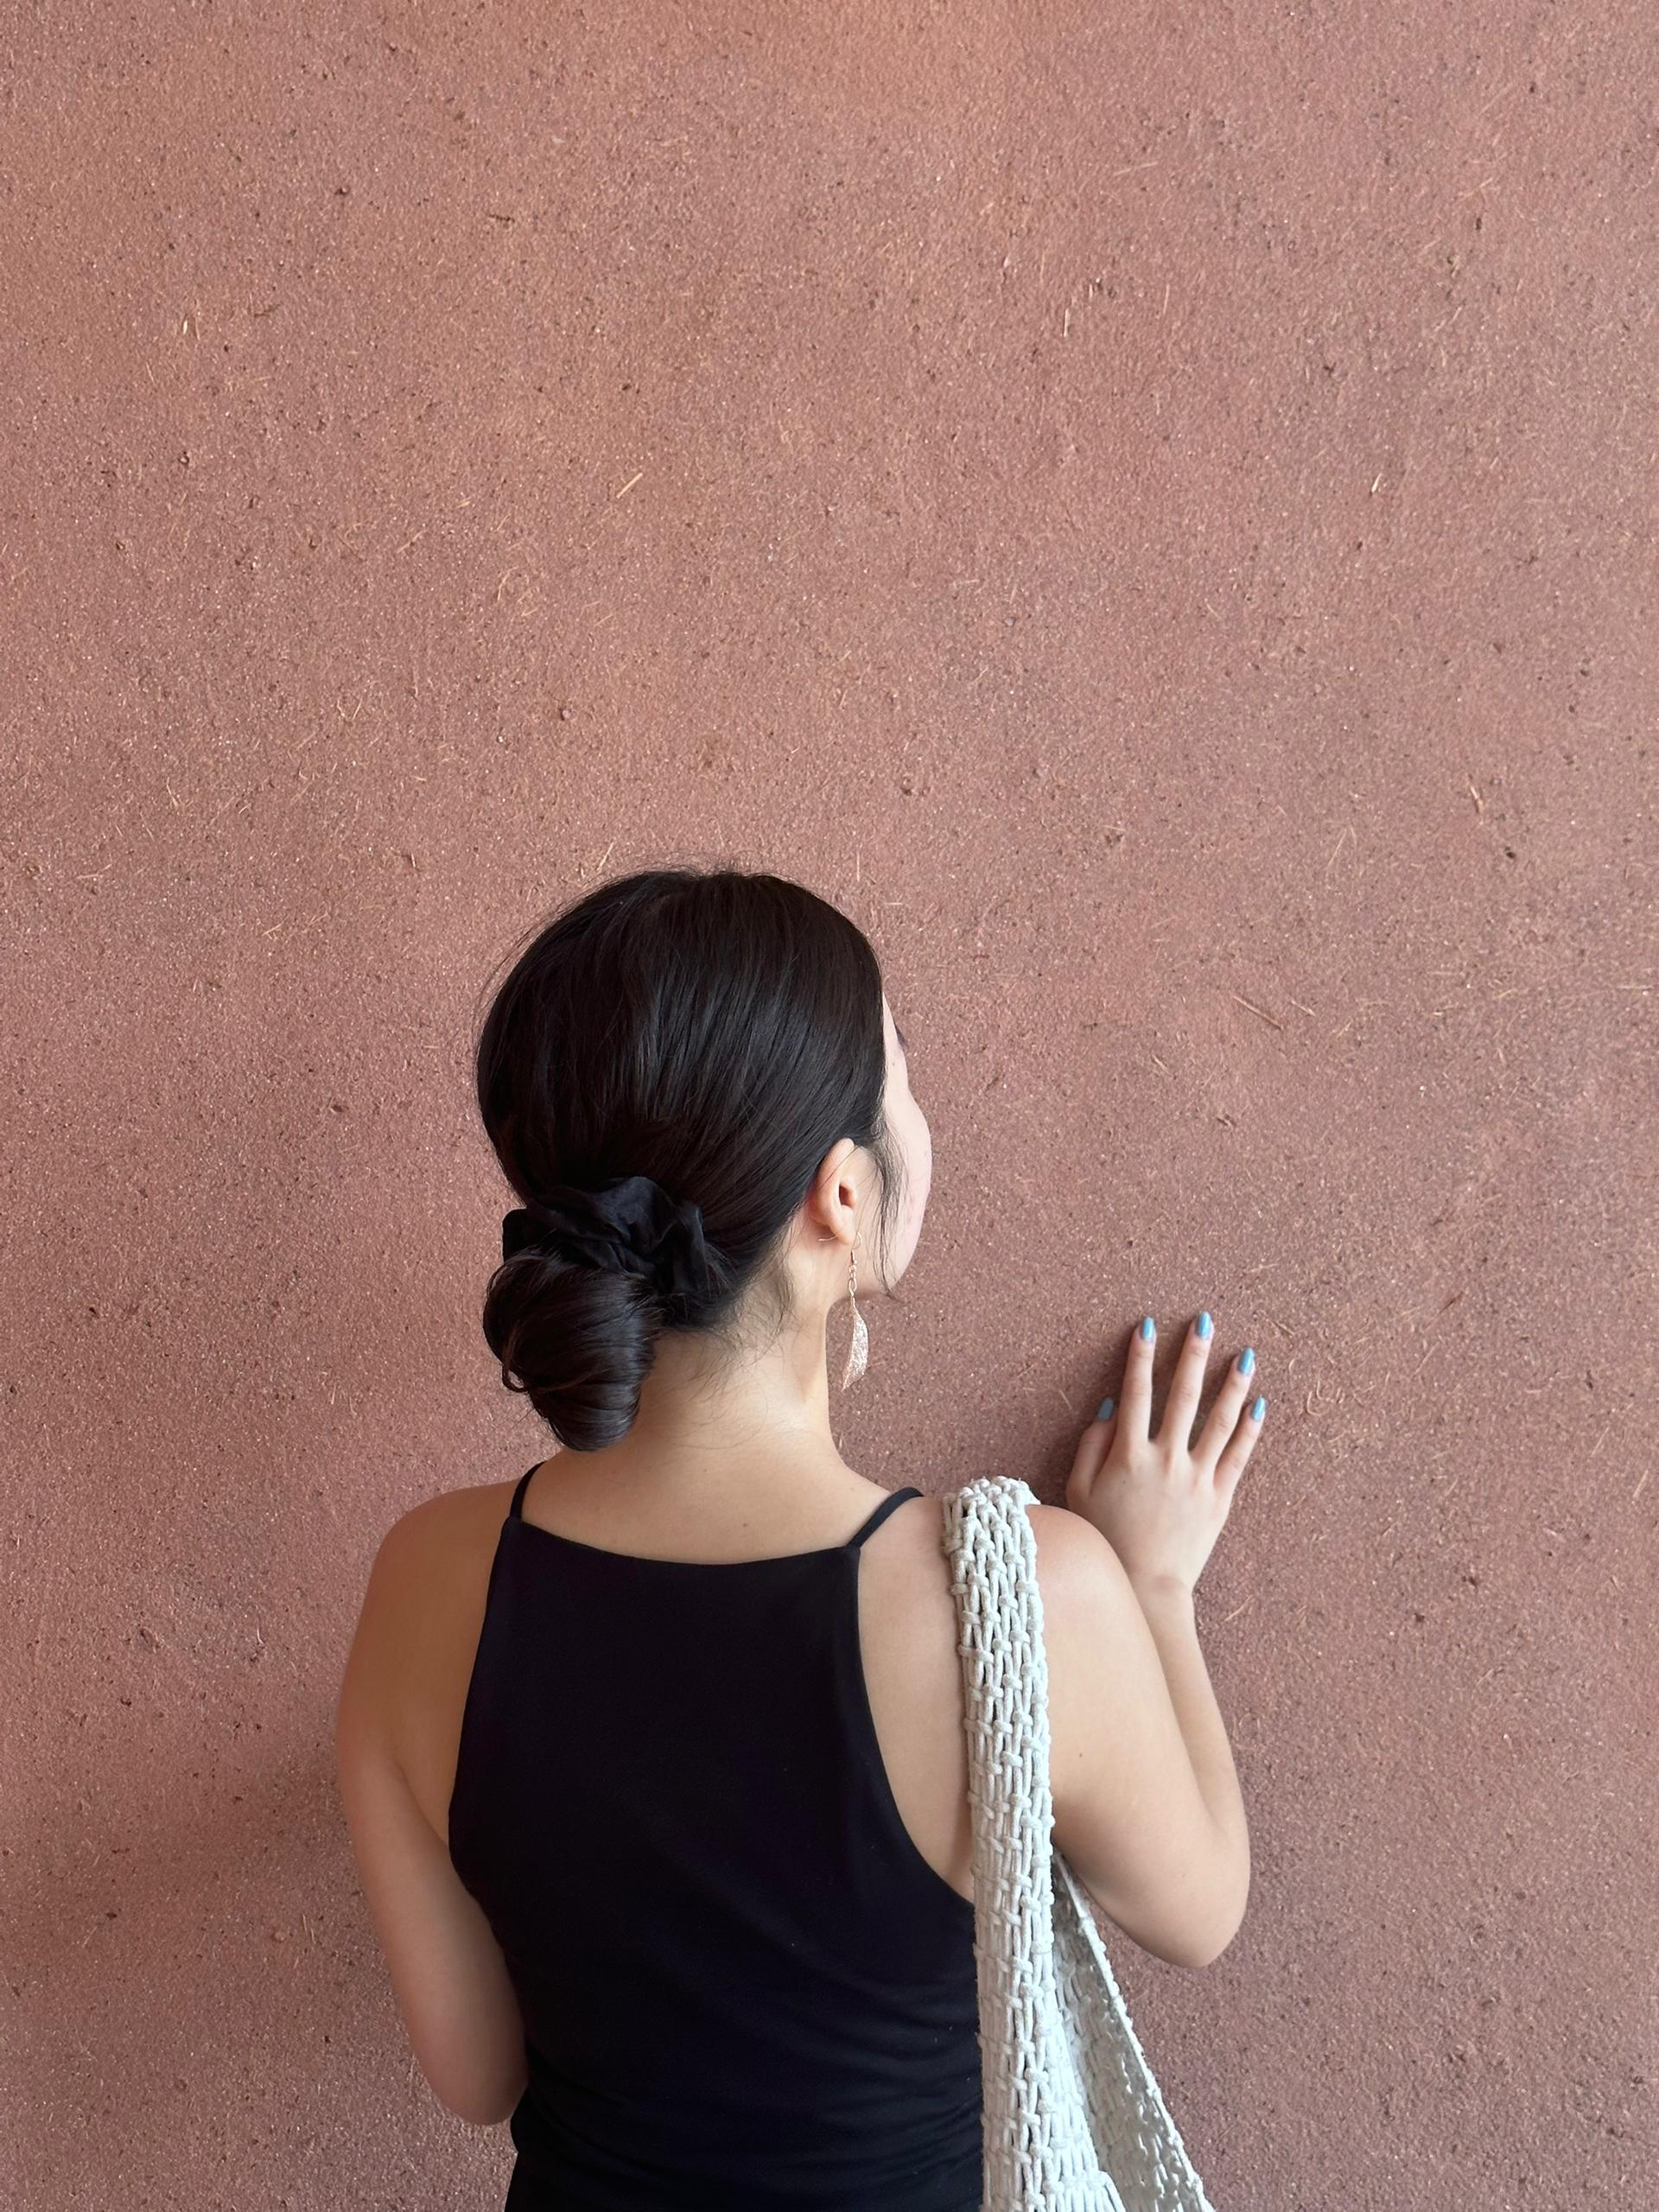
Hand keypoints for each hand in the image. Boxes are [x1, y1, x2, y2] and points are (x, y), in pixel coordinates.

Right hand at [1064, 1312, 1265, 1593]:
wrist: (1145, 1585)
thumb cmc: (1105, 1538)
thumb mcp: (1080, 1491)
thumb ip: (1091, 1446)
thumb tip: (1110, 1408)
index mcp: (1128, 1455)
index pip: (1136, 1393)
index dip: (1140, 1357)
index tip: (1148, 1326)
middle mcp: (1166, 1459)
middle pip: (1183, 1396)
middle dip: (1193, 1355)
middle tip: (1205, 1321)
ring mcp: (1197, 1478)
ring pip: (1220, 1421)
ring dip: (1232, 1385)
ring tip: (1245, 1355)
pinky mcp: (1219, 1498)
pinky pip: (1238, 1456)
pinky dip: (1249, 1430)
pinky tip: (1258, 1405)